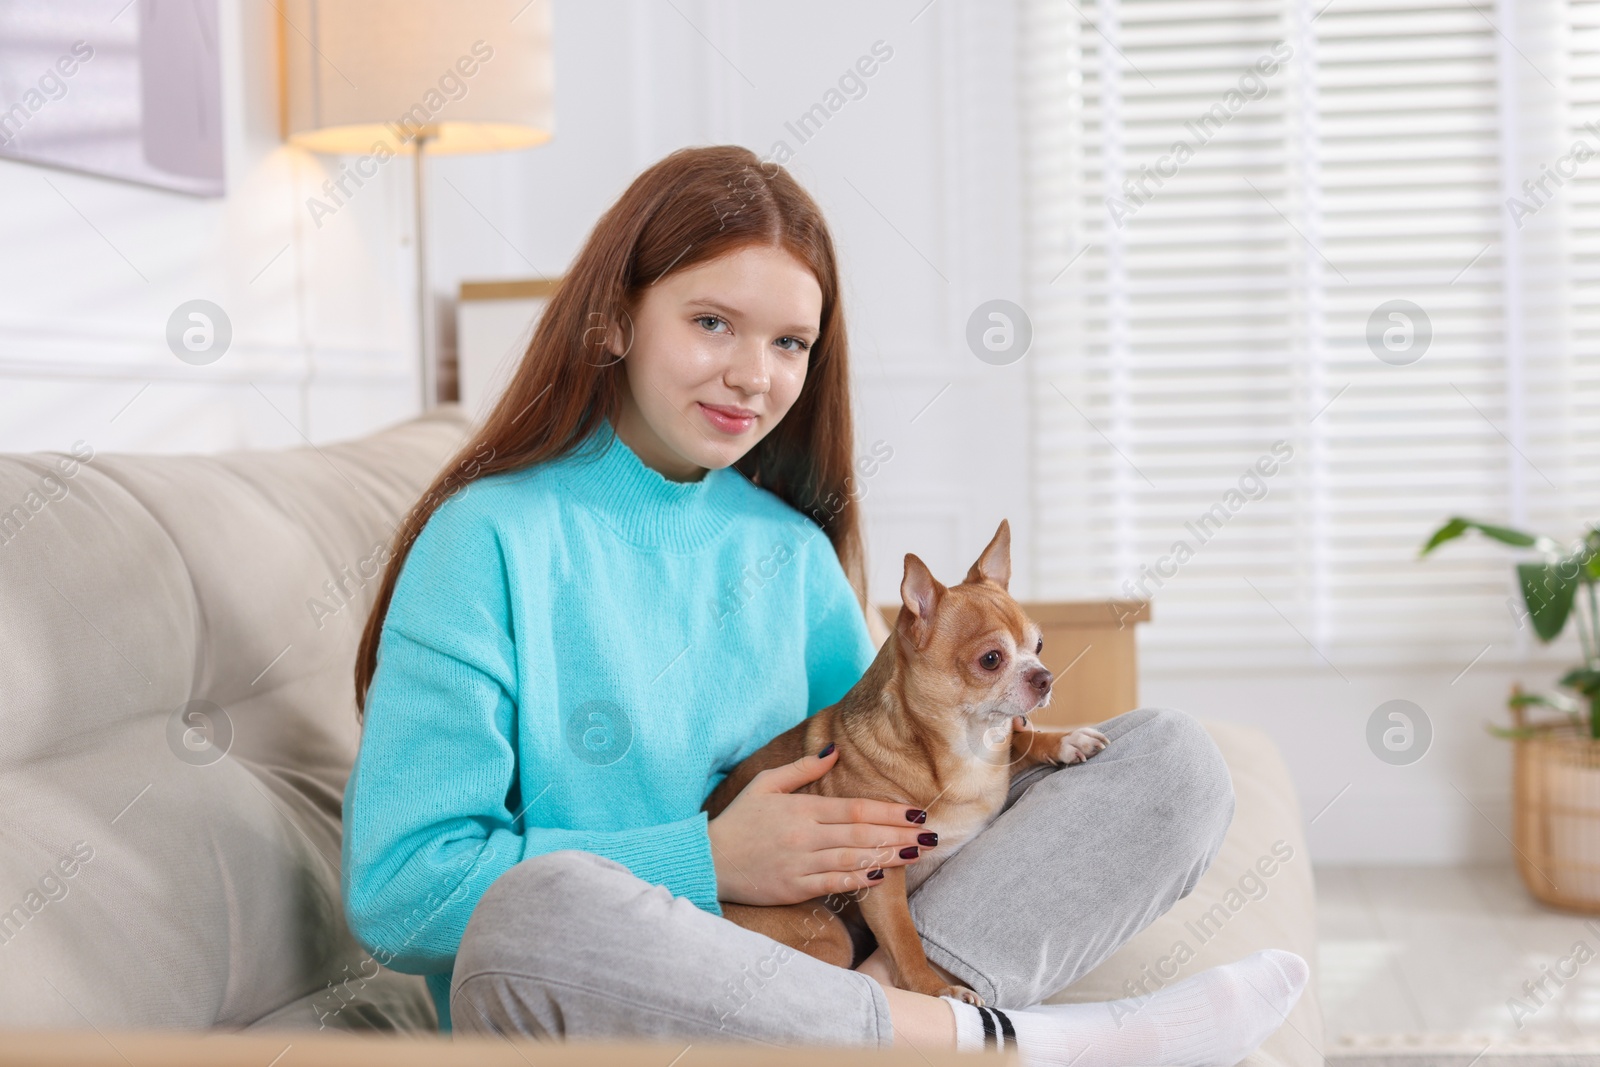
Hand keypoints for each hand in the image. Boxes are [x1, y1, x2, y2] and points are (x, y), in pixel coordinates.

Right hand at [707, 745, 934, 905]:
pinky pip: (834, 883)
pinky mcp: (795, 889)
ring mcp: (801, 864)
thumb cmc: (739, 819)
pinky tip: (882, 876)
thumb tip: (834, 750)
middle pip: (862, 833)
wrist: (710, 860)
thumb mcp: (766, 784)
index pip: (855, 808)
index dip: (890, 811)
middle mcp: (805, 836)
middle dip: (900, 834)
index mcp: (801, 808)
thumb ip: (803, 768)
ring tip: (917, 854)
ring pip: (854, 858)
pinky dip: (859, 879)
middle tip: (931, 835)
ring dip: (889, 857)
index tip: (917, 812)